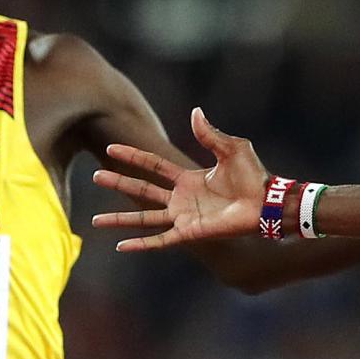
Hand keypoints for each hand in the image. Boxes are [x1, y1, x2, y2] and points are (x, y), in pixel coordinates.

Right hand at [91, 109, 269, 252]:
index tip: (111, 150)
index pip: (152, 166)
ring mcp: (183, 217)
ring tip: (95, 221)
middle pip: (141, 190)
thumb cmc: (254, 176)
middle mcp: (181, 198)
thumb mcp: (231, 148)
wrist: (266, 202)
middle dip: (118, 184)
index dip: (133, 157)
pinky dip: (141, 244)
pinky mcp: (189, 233)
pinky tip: (120, 246)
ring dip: (120, 220)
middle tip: (94, 177)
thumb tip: (195, 112)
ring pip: (144, 218)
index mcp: (188, 178)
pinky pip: (160, 240)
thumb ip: (210, 133)